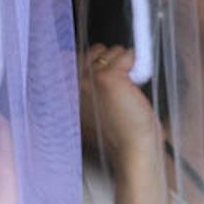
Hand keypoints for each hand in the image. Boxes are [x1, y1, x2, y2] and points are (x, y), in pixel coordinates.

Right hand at [80, 45, 161, 167]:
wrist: (132, 151)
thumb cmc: (119, 134)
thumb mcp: (94, 111)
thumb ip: (88, 89)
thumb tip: (96, 62)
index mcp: (67, 93)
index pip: (75, 58)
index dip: (95, 62)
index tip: (107, 73)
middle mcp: (73, 84)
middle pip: (92, 51)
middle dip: (110, 61)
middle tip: (120, 85)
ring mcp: (88, 80)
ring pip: (110, 51)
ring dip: (123, 64)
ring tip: (127, 89)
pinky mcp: (108, 78)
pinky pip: (125, 55)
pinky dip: (136, 64)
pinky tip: (134, 85)